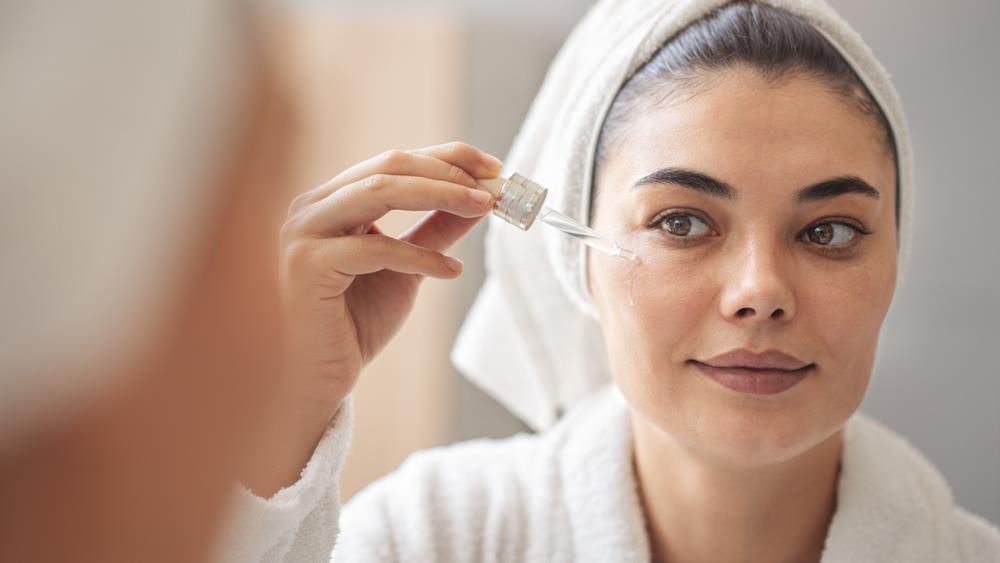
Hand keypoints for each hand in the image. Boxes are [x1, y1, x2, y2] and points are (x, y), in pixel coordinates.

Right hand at [246, 142, 501, 494]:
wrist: (317, 378)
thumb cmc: (355, 323)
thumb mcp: (408, 268)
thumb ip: (436, 230)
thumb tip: (481, 199)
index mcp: (332, 199)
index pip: (394, 160)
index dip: (446, 156)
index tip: (492, 165)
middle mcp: (312, 205)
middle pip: (389, 166)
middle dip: (448, 171)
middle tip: (493, 186)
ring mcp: (304, 231)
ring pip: (380, 190)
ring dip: (439, 194)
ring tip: (482, 208)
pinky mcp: (308, 264)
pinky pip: (375, 248)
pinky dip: (420, 255)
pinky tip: (452, 270)